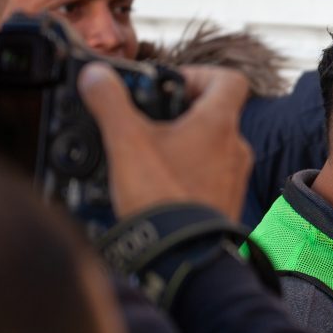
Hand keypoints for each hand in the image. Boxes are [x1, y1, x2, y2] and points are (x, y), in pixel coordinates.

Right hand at [78, 63, 252, 221]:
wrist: (184, 258)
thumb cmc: (162, 198)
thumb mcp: (127, 143)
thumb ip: (110, 103)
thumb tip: (95, 75)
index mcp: (220, 124)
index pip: (228, 79)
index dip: (198, 74)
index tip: (169, 85)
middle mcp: (236, 148)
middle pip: (213, 113)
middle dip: (178, 113)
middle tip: (145, 122)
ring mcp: (234, 177)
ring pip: (210, 146)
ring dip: (181, 144)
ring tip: (144, 155)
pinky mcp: (226, 201)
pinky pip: (208, 175)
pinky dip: (185, 172)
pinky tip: (156, 184)